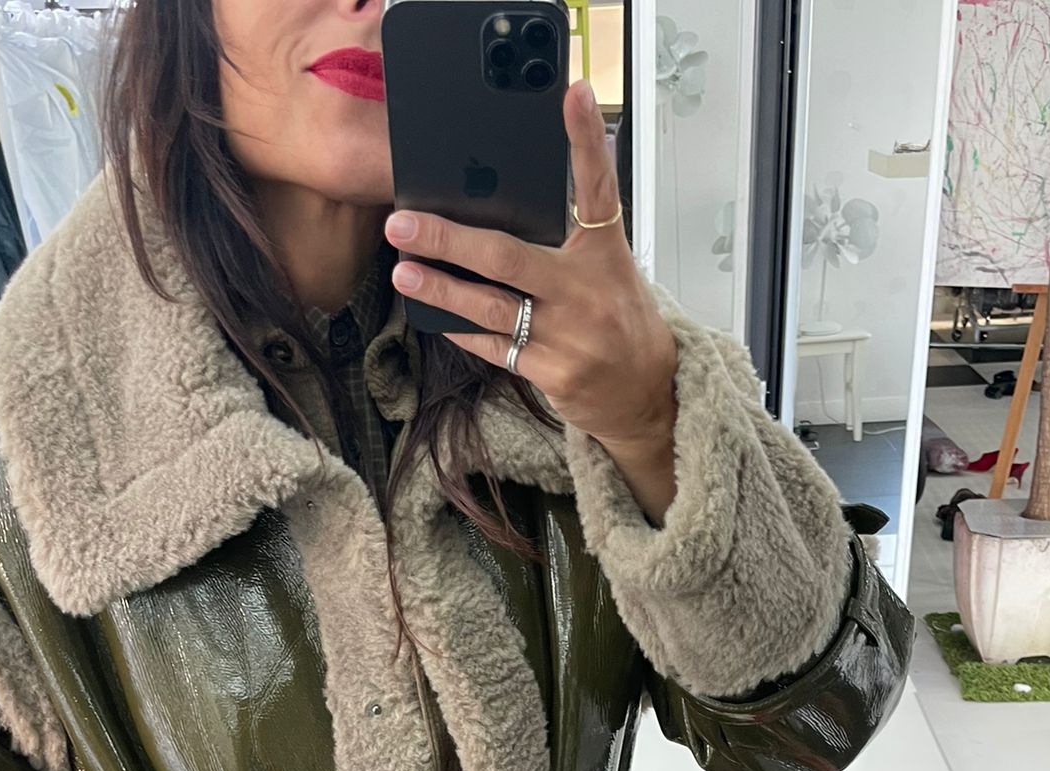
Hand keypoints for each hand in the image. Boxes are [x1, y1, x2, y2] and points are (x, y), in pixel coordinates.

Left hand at [383, 78, 679, 517]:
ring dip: (441, 288)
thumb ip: (568, 244)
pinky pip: (494, 346)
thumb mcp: (610, 273)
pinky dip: (462, 329)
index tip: (574, 94)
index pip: (599, 190)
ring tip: (403, 271)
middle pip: (508, 256)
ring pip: (490, 306)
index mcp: (605, 256)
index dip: (586, 141)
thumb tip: (505, 212)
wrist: (646, 396)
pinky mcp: (551, 372)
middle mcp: (586, 292)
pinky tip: (434, 315)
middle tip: (403, 223)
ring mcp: (567, 336)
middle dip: (449, 239)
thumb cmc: (622, 323)